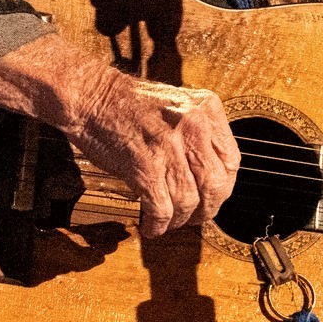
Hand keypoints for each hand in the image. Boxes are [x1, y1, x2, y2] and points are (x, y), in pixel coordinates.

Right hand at [67, 71, 239, 237]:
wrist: (91, 95)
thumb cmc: (129, 102)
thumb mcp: (179, 106)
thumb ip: (198, 133)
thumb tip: (208, 171)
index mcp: (206, 109)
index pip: (231, 160)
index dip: (224, 186)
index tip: (214, 196)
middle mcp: (194, 126)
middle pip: (216, 184)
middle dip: (207, 209)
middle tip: (196, 216)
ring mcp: (170, 146)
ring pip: (189, 200)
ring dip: (180, 219)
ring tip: (170, 222)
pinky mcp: (145, 166)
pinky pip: (162, 208)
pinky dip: (159, 224)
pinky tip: (152, 226)